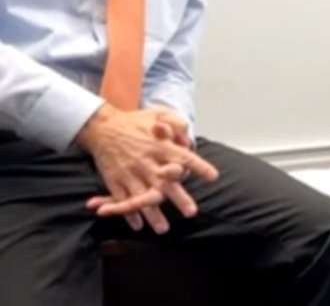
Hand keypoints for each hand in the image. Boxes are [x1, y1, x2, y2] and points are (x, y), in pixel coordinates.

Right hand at [75, 105, 217, 233]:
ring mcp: (130, 173)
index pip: (184, 157)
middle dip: (179, 198)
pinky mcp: (114, 180)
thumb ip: (176, 122)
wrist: (102, 127)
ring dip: (153, 214)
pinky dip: (128, 213)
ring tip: (163, 229)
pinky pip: (122, 199)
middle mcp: (147, 162)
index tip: (212, 176)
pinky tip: (137, 225)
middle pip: (165, 183)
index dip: (199, 166)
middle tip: (191, 212)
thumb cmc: (135, 122)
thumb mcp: (158, 114)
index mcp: (160, 146)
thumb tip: (187, 134)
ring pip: (143, 197)